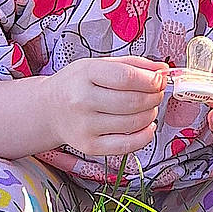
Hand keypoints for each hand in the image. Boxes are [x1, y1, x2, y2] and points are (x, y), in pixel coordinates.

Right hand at [48, 55, 167, 157]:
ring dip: (151, 114)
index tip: (160, 80)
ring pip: (134, 123)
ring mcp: (85, 126)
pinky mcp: (89, 146)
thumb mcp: (98, 65)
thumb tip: (163, 71)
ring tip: (148, 107)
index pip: (126, 78)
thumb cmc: (77, 85)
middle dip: (154, 97)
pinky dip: (145, 136)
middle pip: (133, 101)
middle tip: (157, 93)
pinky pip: (127, 145)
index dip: (151, 80)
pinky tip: (147, 126)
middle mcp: (82, 101)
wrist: (49, 110)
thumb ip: (132, 65)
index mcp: (85, 74)